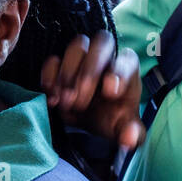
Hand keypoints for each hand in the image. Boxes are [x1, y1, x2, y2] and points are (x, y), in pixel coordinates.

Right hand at [40, 30, 144, 150]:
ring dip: (68, 73)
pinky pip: (53, 59)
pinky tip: (52, 98)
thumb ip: (131, 133)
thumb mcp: (123, 128)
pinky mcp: (60, 64)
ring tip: (64, 102)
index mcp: (127, 70)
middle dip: (89, 71)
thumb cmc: (110, 118)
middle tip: (79, 101)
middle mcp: (106, 58)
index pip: (127, 60)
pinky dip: (50, 77)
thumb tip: (129, 138)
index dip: (119, 72)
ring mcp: (82, 57)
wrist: (88, 119)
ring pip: (77, 45)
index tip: (110, 93)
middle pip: (102, 43)